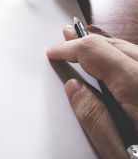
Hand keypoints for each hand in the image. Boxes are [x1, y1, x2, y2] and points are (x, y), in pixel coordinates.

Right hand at [47, 25, 137, 158]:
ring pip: (131, 49)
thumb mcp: (121, 153)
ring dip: (104, 45)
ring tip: (85, 44)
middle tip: (65, 36)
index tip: (54, 51)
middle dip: (85, 40)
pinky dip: (122, 54)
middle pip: (115, 44)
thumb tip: (74, 88)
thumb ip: (95, 119)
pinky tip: (114, 59)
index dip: (70, 47)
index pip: (96, 51)